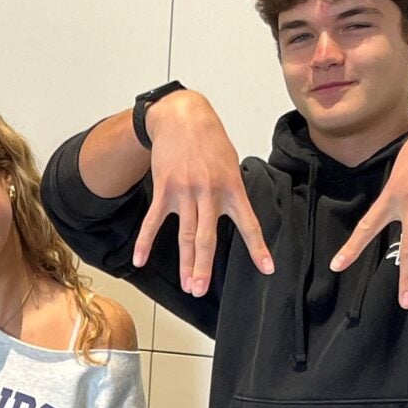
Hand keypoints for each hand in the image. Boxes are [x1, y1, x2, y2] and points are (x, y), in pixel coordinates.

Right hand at [133, 90, 275, 295]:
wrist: (182, 117)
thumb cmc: (209, 140)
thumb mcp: (231, 162)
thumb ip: (232, 191)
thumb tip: (234, 215)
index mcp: (232, 188)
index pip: (249, 224)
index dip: (258, 248)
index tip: (267, 269)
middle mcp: (209, 193)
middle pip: (206, 237)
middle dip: (204, 267)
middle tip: (201, 290)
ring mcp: (185, 192)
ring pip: (184, 234)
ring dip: (185, 263)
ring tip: (188, 285)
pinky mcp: (164, 189)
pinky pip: (153, 220)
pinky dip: (145, 242)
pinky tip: (140, 260)